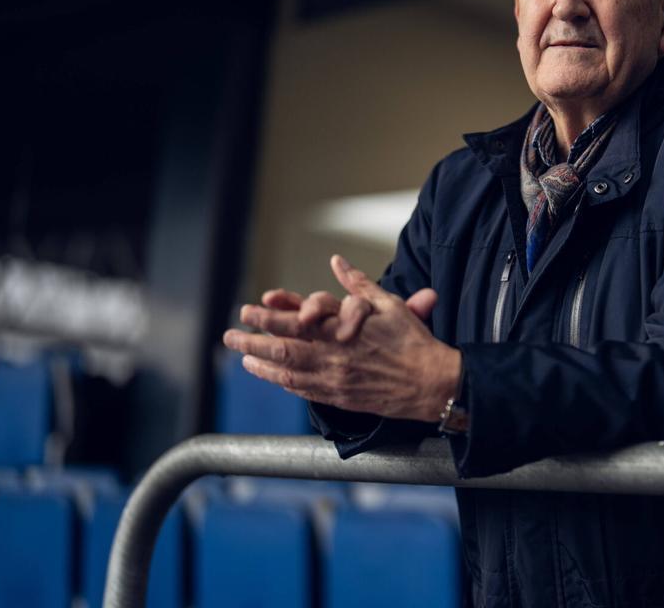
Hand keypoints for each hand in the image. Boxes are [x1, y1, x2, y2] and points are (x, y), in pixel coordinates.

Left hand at [223, 255, 460, 422]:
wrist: (432, 383)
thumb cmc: (413, 342)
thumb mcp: (387, 305)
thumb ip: (357, 285)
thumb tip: (336, 263)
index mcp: (342, 332)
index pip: (294, 322)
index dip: (267, 317)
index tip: (248, 310)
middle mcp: (333, 357)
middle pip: (282, 350)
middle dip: (252, 342)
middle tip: (231, 336)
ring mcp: (335, 381)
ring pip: (288, 374)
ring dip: (262, 366)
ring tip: (244, 358)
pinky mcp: (341, 398)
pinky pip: (304, 391)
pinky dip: (284, 383)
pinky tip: (273, 377)